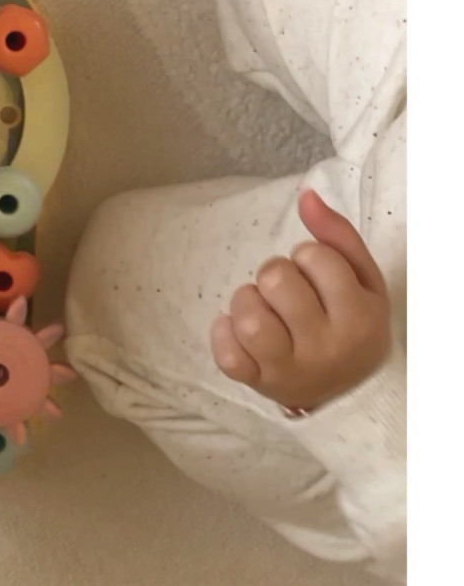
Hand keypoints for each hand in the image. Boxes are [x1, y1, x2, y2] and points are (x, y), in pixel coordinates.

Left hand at [210, 190, 391, 411]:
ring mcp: (289, 370)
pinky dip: (224, 334)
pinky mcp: (259, 384)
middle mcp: (326, 348)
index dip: (308, 256)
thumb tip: (306, 195)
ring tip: (263, 307)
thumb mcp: (361, 278)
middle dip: (275, 273)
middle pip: (275, 281)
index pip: (313, 256)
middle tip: (287, 290)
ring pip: (248, 318)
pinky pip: (227, 355)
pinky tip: (238, 330)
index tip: (316, 275)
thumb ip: (337, 234)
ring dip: (247, 301)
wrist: (350, 390)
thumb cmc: (352, 322)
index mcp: (359, 317)